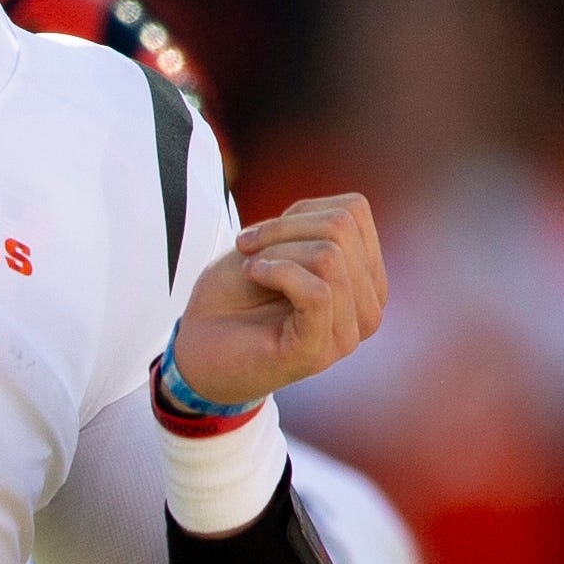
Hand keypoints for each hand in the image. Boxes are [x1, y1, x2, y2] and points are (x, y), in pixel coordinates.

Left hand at [173, 194, 386, 407]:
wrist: (196, 344)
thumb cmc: (236, 293)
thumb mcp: (279, 241)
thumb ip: (323, 225)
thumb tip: (351, 213)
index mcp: (365, 278)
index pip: (354, 211)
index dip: (300, 211)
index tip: (264, 234)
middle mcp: (367, 308)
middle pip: (342, 229)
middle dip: (284, 230)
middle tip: (250, 251)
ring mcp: (346, 335)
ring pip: (329, 257)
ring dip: (275, 253)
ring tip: (252, 270)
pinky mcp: (318, 352)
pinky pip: (318, 293)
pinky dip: (277, 272)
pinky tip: (254, 276)